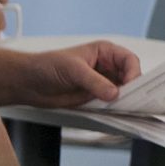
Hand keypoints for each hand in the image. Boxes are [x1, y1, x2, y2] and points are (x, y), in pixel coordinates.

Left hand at [15, 39, 141, 107]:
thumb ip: (94, 82)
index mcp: (104, 52)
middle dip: (134, 88)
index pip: (129, 60)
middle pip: (130, 77)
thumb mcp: (73, 70)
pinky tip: (115, 113)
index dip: (133, 72)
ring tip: (126, 108)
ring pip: (123, 92)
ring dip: (126, 100)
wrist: (29, 82)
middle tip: (135, 100)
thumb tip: (113, 93)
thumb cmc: (47, 66)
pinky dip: (116, 108)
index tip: (130, 85)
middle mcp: (106, 67)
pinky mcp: (95, 97)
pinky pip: (112, 103)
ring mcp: (102, 83)